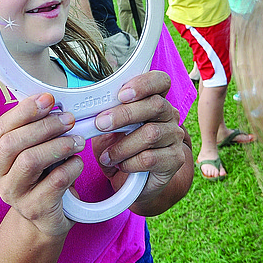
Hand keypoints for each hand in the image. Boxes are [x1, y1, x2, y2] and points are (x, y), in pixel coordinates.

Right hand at [0, 93, 85, 236]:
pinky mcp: (34, 209)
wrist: (45, 218)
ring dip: (58, 145)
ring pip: (30, 161)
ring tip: (77, 141)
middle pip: (13, 143)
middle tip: (68, 120)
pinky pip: (54, 181)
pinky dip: (71, 167)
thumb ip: (36, 127)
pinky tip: (77, 163)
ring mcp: (13, 194)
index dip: (25, 110)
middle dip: (44, 127)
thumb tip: (51, 101)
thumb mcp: (34, 149)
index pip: (1, 127)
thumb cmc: (42, 176)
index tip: (49, 99)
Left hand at [90, 70, 190, 214]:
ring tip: (107, 156)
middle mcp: (169, 115)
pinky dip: (129, 163)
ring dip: (122, 146)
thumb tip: (87, 112)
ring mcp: (175, 136)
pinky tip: (121, 166)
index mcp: (155, 99)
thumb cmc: (121, 148)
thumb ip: (105, 115)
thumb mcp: (109, 129)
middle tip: (101, 124)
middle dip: (124, 114)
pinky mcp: (175, 159)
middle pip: (155, 105)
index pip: (161, 81)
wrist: (133, 181)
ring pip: (151, 133)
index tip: (121, 95)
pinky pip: (150, 158)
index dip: (143, 84)